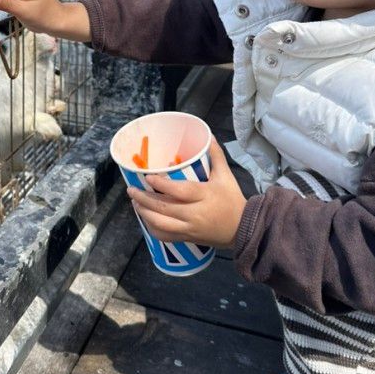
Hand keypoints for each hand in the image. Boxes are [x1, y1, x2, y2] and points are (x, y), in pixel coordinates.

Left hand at [127, 136, 246, 248]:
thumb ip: (216, 155)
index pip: (180, 191)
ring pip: (161, 224)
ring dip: (145, 213)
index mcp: (204, 196)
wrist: (243, 229)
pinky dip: (152, 228)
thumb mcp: (226, 176)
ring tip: (135, 203)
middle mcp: (195, 214)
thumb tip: (208, 135)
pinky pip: (165, 236)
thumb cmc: (233, 200)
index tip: (148, 177)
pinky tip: (145, 218)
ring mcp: (190, 228)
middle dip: (144, 199)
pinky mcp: (188, 238)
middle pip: (165, 207)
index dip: (162, 185)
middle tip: (131, 190)